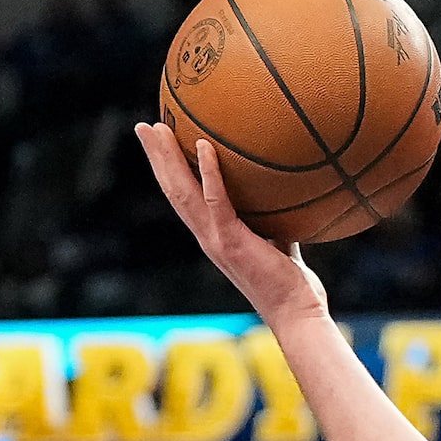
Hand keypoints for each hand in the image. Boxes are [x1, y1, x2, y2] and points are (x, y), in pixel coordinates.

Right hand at [133, 121, 329, 327]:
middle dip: (157, 157)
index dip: (170, 172)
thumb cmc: (293, 286)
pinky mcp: (232, 241)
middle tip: (143, 126)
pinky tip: (203, 144)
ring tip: (155, 128)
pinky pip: (217, 201)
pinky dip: (209, 172)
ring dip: (167, 158)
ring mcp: (216, 240)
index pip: (184, 198)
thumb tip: (288, 197)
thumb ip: (275, 222)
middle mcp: (207, 236)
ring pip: (182, 191)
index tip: (160, 145)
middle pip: (173, 190)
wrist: (297, 315)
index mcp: (214, 236)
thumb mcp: (280, 245)